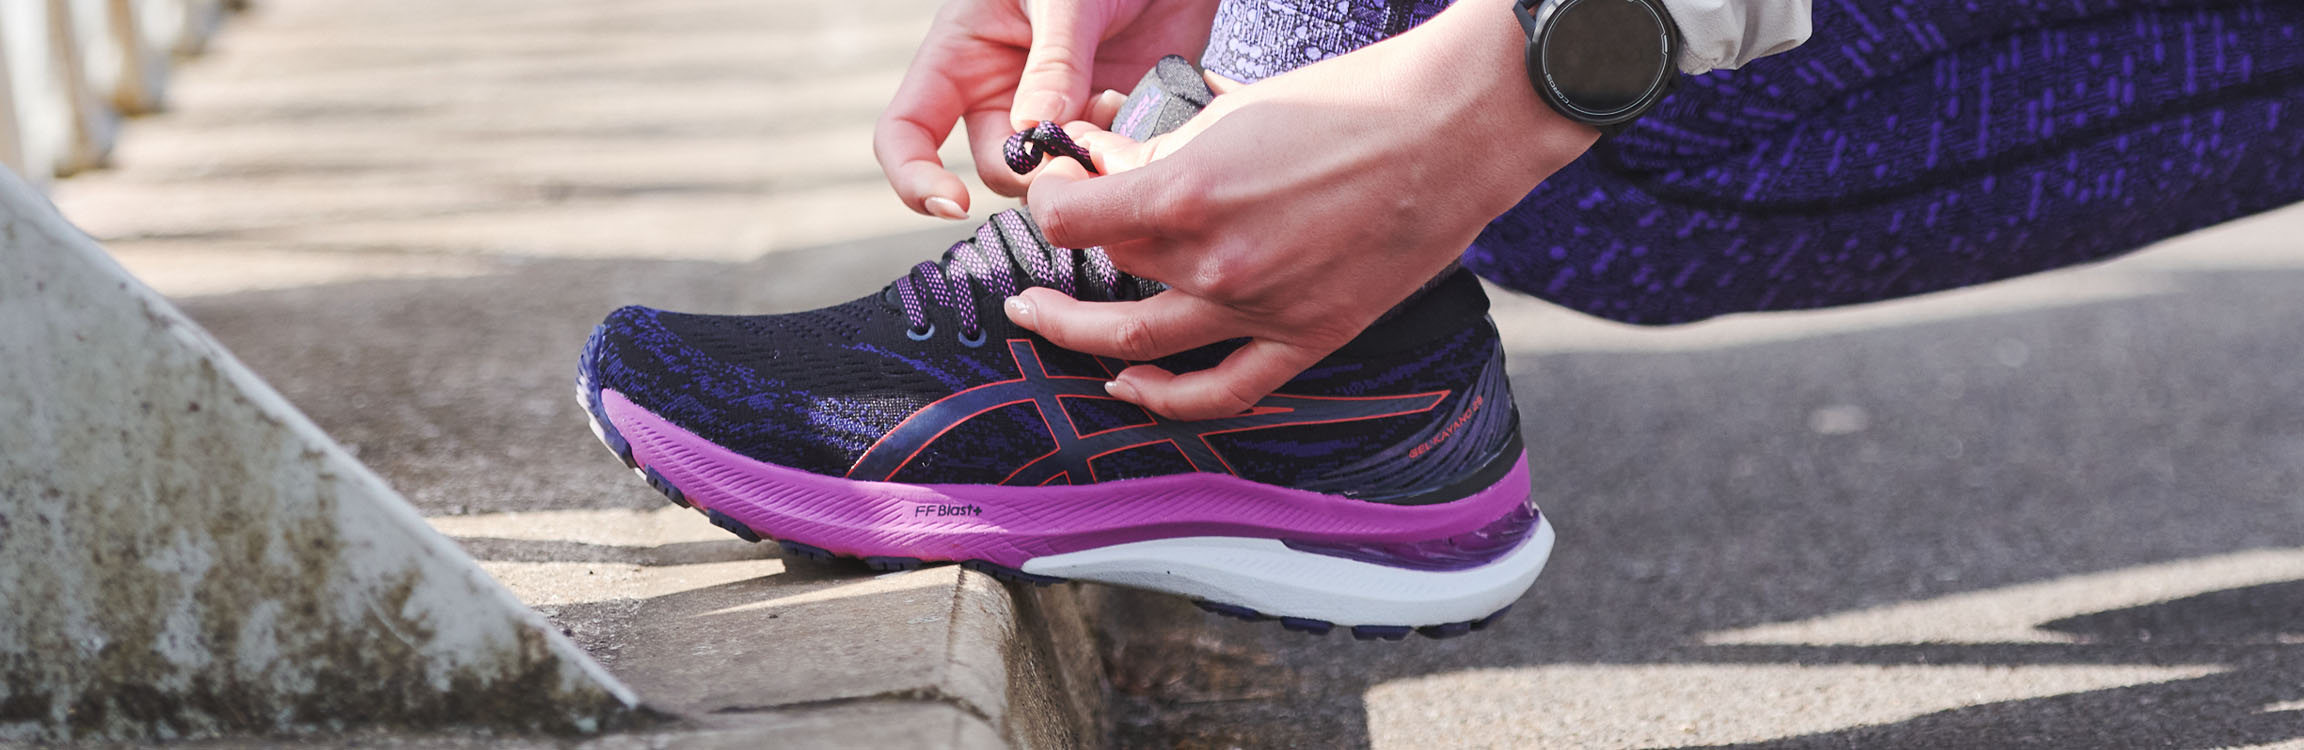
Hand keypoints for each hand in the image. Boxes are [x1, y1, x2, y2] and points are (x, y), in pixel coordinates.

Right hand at [874, 0, 1221, 220]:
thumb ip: (1053, 61)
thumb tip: (1032, 134)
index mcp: (963, 55)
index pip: (907, 130)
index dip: (915, 177)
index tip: (956, 204)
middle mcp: (1000, 94)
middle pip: (996, 167)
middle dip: (1036, 169)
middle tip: (1085, 139)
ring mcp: (1054, 114)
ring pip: (1051, 176)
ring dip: (1083, 160)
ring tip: (1118, 105)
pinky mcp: (1103, 125)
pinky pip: (1101, 166)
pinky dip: (1118, 157)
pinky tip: (1138, 111)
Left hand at [1004, 0, 1598, 420]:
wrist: (1452, 130)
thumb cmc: (1349, 102)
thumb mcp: (1232, 111)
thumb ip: (1162, 152)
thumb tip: (1108, 164)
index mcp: (1189, 194)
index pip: (1069, 220)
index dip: (1045, 202)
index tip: (1050, 190)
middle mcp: (1216, 263)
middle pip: (1102, 278)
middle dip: (1053, 274)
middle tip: (1028, 277)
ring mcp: (1260, 309)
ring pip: (1139, 344)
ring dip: (1080, 336)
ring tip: (1046, 323)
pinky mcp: (1306, 337)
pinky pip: (1222, 391)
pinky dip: (1166, 398)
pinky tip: (1129, 385)